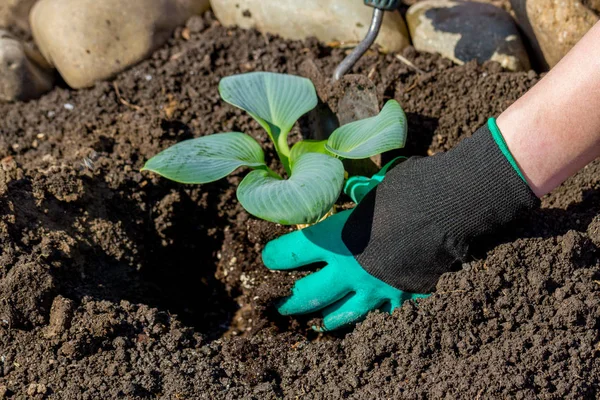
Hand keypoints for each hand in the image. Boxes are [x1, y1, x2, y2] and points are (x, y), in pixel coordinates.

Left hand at [262, 122, 538, 330]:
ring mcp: (373, 288)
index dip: (276, 256)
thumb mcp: (371, 192)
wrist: (447, 213)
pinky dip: (368, 311)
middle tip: (281, 304)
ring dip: (325, 318)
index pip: (290, 253)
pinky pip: (377, 310)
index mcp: (333, 240)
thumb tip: (353, 195)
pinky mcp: (397, 295)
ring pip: (341, 313)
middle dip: (291, 301)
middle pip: (309, 294)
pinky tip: (367, 311)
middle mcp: (347, 270)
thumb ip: (355, 202)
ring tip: (317, 323)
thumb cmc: (406, 192)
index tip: (269, 258)